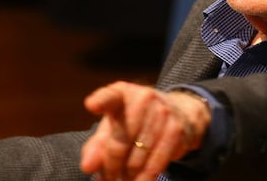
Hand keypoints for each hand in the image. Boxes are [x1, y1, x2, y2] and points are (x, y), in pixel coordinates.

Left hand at [80, 81, 210, 180]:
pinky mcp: (176, 129)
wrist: (178, 111)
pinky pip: (156, 162)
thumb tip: (88, 167)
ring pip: (137, 157)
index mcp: (121, 93)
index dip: (101, 101)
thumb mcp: (113, 127)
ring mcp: (162, 112)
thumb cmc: (135, 120)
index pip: (109, 97)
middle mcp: (143, 98)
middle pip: (120, 142)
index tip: (91, 105)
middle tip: (107, 180)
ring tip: (123, 180)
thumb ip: (97, 146)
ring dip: (127, 176)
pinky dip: (145, 177)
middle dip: (111, 168)